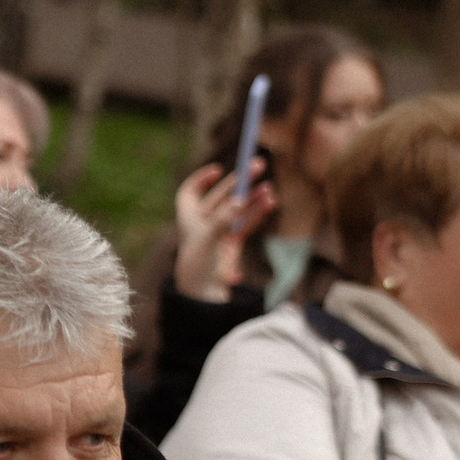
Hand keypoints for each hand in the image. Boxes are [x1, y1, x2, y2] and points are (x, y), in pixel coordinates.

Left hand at [171, 163, 279, 303]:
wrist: (203, 294)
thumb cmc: (196, 265)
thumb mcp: (206, 239)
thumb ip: (222, 219)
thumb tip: (239, 200)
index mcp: (189, 218)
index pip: (190, 192)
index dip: (201, 179)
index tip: (217, 170)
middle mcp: (204, 223)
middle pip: (222, 195)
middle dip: (239, 181)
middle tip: (257, 165)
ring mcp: (220, 232)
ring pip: (238, 208)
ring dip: (252, 197)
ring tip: (267, 186)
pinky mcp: (233, 243)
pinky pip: (247, 223)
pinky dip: (258, 212)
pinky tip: (270, 201)